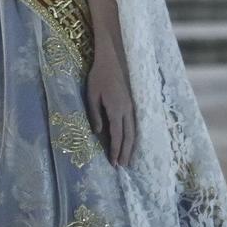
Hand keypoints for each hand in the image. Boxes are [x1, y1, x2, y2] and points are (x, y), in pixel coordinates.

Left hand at [86, 51, 137, 166]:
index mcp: (116, 109)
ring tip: (128, 159)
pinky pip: (135, 124)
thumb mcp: (91, 95)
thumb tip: (99, 133)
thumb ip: (95, 114)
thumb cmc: (98, 76)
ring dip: (131, 146)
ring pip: (134, 131)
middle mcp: (127, 110)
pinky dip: (134, 136)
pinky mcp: (132, 104)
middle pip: (129, 136)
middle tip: (123, 166)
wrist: (112, 60)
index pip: (118, 135)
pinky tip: (131, 142)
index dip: (116, 149)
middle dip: (126, 152)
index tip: (114, 162)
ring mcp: (132, 107)